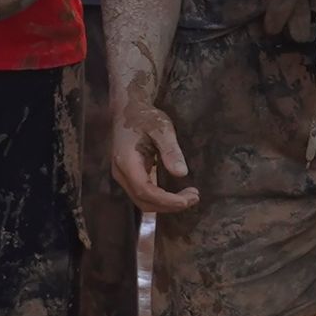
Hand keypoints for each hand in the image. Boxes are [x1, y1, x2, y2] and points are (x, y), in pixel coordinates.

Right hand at [111, 90, 197, 212]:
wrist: (128, 110)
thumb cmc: (146, 117)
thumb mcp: (162, 129)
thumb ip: (171, 151)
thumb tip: (182, 173)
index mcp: (126, 161)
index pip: (145, 190)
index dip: (166, 200)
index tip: (187, 200)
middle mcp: (121, 173)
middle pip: (143, 200)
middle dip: (169, 205)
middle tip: (194, 197)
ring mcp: (123, 176)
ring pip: (142, 200)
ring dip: (165, 204)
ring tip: (190, 197)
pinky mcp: (129, 175)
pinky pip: (143, 194)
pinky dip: (160, 198)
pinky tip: (177, 194)